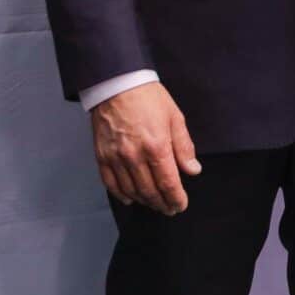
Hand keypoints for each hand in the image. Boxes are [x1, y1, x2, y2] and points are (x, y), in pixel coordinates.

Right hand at [90, 82, 200, 215]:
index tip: (181, 205)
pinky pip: (111, 183)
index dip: (176, 198)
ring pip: (131, 190)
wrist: (117, 85)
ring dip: (144, 201)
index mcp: (157, 146)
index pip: (168, 182)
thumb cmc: (149, 99)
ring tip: (155, 204)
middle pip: (150, 191)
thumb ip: (184, 147)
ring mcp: (116, 158)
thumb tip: (193, 170)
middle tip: (170, 209)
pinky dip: (121, 195)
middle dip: (162, 203)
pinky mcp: (101, 157)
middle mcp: (135, 156)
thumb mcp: (175, 118)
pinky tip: (131, 198)